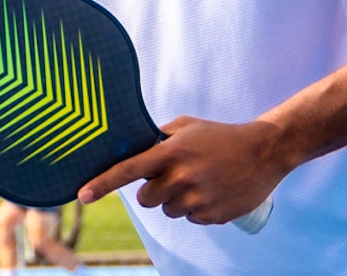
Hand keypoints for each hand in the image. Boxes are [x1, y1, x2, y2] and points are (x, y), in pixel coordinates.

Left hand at [78, 116, 285, 225]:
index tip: (82, 195)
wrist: (264, 150)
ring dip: (176, 200)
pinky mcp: (214, 215)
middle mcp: (181, 178)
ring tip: (198, 181)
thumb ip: (157, 138)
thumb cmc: (219, 135)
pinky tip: (213, 191)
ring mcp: (198, 199)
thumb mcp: (185, 127)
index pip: (127, 170)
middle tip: (171, 177)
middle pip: (146, 200)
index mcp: (170, 153)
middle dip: (153, 191)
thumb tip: (131, 147)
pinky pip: (191, 220)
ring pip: (168, 211)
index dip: (102, 183)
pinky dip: (197, 209)